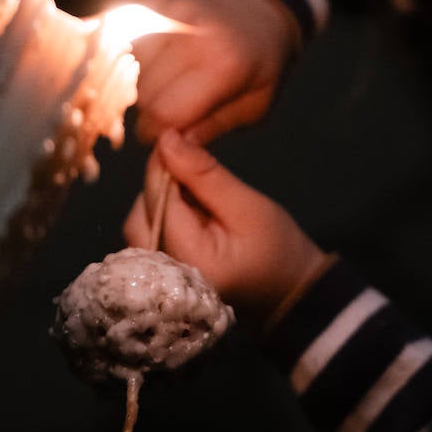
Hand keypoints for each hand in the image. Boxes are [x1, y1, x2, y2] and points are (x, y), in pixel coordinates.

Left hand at [122, 130, 327, 329]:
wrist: (292, 295)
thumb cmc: (278, 252)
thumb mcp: (248, 208)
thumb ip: (205, 175)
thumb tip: (167, 139)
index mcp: (186, 260)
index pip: (156, 200)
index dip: (163, 164)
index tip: (179, 136)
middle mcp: (163, 273)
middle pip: (139, 215)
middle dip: (161, 185)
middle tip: (198, 171)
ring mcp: (161, 277)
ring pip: (142, 224)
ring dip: (163, 201)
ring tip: (202, 196)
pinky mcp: (166, 274)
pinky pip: (152, 236)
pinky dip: (168, 217)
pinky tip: (197, 214)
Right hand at [129, 0, 301, 144]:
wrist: (256, 1)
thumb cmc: (259, 59)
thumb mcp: (256, 102)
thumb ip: (213, 126)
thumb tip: (171, 150)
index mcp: (223, 64)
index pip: (165, 113)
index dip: (159, 135)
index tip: (166, 140)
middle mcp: (190, 34)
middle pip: (141, 93)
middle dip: (149, 114)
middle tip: (170, 115)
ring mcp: (166, 12)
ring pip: (126, 70)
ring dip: (139, 88)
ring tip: (168, 88)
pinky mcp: (150, 1)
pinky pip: (123, 46)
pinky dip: (133, 64)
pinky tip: (157, 67)